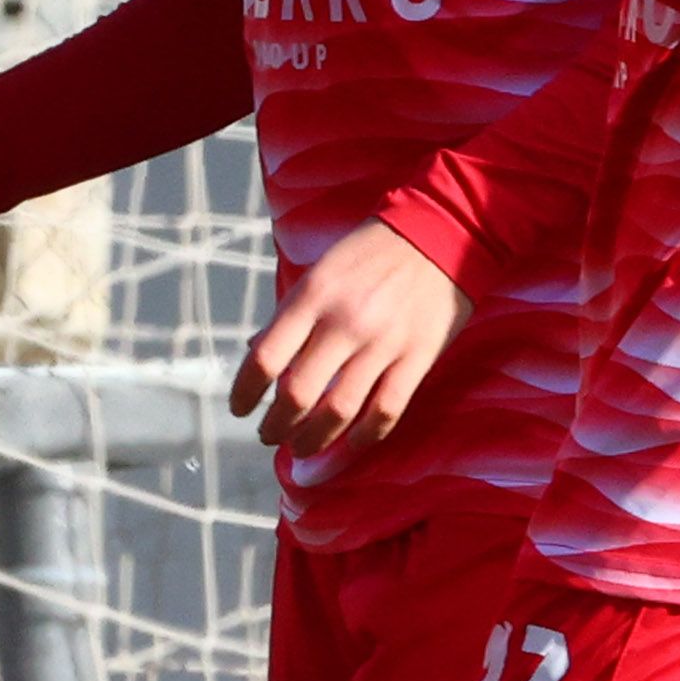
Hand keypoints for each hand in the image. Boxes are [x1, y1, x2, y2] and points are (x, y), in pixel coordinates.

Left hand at [228, 220, 464, 459]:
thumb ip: (290, 314)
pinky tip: (349, 444)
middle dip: (275, 426)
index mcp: (313, 296)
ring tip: (301, 448)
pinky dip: (364, 437)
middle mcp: (345, 322)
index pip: (265, 358)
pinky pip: (386, 411)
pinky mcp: (418, 357)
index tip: (239, 408)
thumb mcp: (321, 270)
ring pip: (339, 411)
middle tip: (269, 435)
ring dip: (312, 440)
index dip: (244, 393)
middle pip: (297, 394)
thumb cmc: (371, 252)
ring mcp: (384, 343)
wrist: (440, 232)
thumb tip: (256, 354)